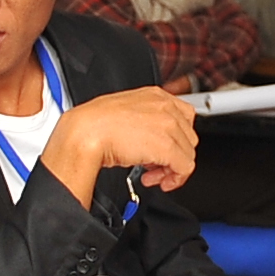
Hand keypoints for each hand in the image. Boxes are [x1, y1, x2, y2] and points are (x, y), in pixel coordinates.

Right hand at [41, 85, 200, 201]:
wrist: (85, 131)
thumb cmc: (94, 124)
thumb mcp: (123, 114)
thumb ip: (142, 122)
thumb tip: (147, 139)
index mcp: (154, 95)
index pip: (183, 116)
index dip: (176, 137)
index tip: (166, 149)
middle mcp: (165, 107)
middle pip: (188, 137)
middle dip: (174, 155)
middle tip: (155, 166)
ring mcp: (169, 125)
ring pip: (188, 153)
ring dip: (171, 168)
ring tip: (152, 175)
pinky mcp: (168, 146)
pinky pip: (185, 168)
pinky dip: (174, 179)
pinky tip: (155, 180)